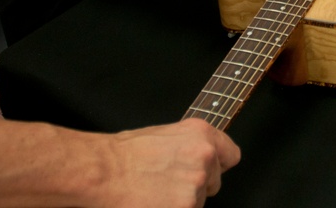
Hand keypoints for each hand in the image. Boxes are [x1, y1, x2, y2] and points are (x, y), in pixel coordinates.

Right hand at [106, 118, 240, 207]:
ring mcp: (196, 186)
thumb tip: (203, 157)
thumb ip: (191, 145)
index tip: (208, 170)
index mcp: (202, 134)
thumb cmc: (124, 154)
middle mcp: (205, 157)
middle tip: (166, 182)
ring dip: (181, 201)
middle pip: (213, 183)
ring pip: (198, 202)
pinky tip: (153, 202)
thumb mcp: (166, 134)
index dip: (217, 165)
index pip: (231, 155)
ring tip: (154, 192)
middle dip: (195, 186)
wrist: (103, 171)